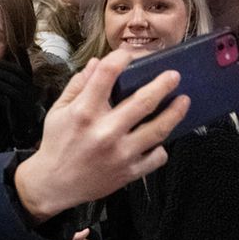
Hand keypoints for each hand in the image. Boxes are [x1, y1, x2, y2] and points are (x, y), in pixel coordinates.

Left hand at [0, 59, 41, 146]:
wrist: (23, 130)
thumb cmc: (15, 113)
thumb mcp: (11, 97)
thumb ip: (7, 87)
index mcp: (28, 86)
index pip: (20, 70)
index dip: (8, 64)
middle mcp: (30, 89)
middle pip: (17, 73)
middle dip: (4, 67)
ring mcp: (27, 97)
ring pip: (14, 81)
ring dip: (1, 74)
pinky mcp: (22, 105)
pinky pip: (12, 92)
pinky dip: (2, 85)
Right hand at [14, 50, 187, 221]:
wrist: (54, 184)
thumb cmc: (57, 143)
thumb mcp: (59, 109)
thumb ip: (78, 85)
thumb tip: (96, 62)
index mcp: (84, 112)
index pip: (106, 74)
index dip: (121, 58)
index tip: (129, 55)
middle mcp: (105, 131)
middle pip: (143, 102)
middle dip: (163, 84)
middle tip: (174, 75)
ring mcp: (120, 153)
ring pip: (158, 130)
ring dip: (175, 113)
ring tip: (184, 101)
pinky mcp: (129, 172)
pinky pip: (156, 157)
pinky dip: (161, 147)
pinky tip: (159, 140)